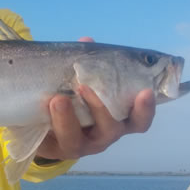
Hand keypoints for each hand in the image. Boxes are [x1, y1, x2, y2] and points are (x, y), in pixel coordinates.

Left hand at [35, 37, 156, 160]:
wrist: (42, 125)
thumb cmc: (71, 99)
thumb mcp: (79, 80)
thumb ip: (86, 62)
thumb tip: (87, 41)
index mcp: (118, 117)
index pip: (139, 117)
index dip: (146, 108)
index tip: (146, 91)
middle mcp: (105, 133)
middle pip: (116, 129)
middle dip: (103, 108)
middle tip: (85, 86)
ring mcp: (84, 144)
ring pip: (84, 137)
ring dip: (70, 117)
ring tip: (59, 98)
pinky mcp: (62, 149)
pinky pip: (63, 139)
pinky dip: (57, 121)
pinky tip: (49, 105)